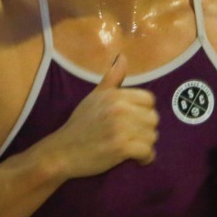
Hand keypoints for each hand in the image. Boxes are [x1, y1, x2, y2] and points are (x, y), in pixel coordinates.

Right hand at [38, 54, 157, 179]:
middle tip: (133, 137)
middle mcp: (119, 108)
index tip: (134, 121)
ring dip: (146, 145)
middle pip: (153, 119)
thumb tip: (123, 57)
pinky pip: (148, 152)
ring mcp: (120, 128)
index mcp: (115, 95)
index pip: (149, 100)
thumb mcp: (94, 97)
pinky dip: (145, 158)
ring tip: (134, 148)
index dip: (144, 112)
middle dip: (146, 130)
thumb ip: (111, 79)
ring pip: (152, 136)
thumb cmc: (80, 124)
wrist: (63, 151)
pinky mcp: (121, 147)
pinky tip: (137, 159)